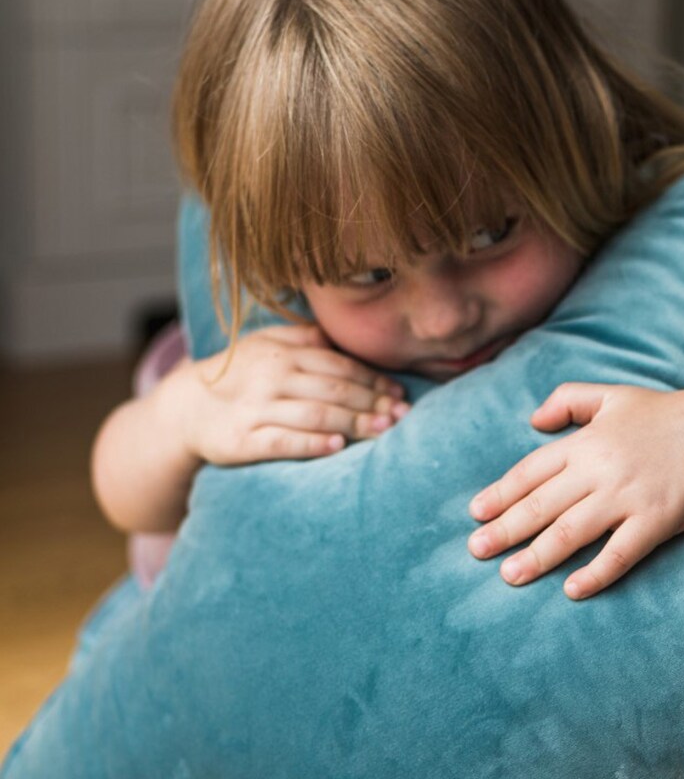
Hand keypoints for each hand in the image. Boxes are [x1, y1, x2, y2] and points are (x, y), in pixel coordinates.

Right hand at [166, 324, 409, 465]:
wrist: (185, 408)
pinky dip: (312, 443)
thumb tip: (343, 332)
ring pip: (315, 414)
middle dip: (373, 403)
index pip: (339, 366)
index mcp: (284, 354)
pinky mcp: (242, 440)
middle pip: (334, 390)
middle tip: (404, 416)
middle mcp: (272, 378)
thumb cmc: (239, 375)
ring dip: (354, 423)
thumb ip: (304, 338)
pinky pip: (281, 441)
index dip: (373, 380)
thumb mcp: (266, 345)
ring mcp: (256, 409)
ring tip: (383, 430)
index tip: (400, 393)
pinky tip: (338, 446)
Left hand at [466, 382, 683, 598]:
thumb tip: (532, 420)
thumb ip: (569, 400)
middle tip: (475, 551)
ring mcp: (628, 495)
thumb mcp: (615, 395)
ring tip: (509, 575)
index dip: (500, 493)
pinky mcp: (657, 519)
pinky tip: (573, 590)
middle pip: (542, 504)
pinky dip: (595, 572)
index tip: (475, 513)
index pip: (531, 471)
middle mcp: (600, 468)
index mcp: (587, 440)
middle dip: (505, 528)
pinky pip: (620, 552)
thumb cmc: (668, 414)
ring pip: (571, 530)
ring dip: (537, 555)